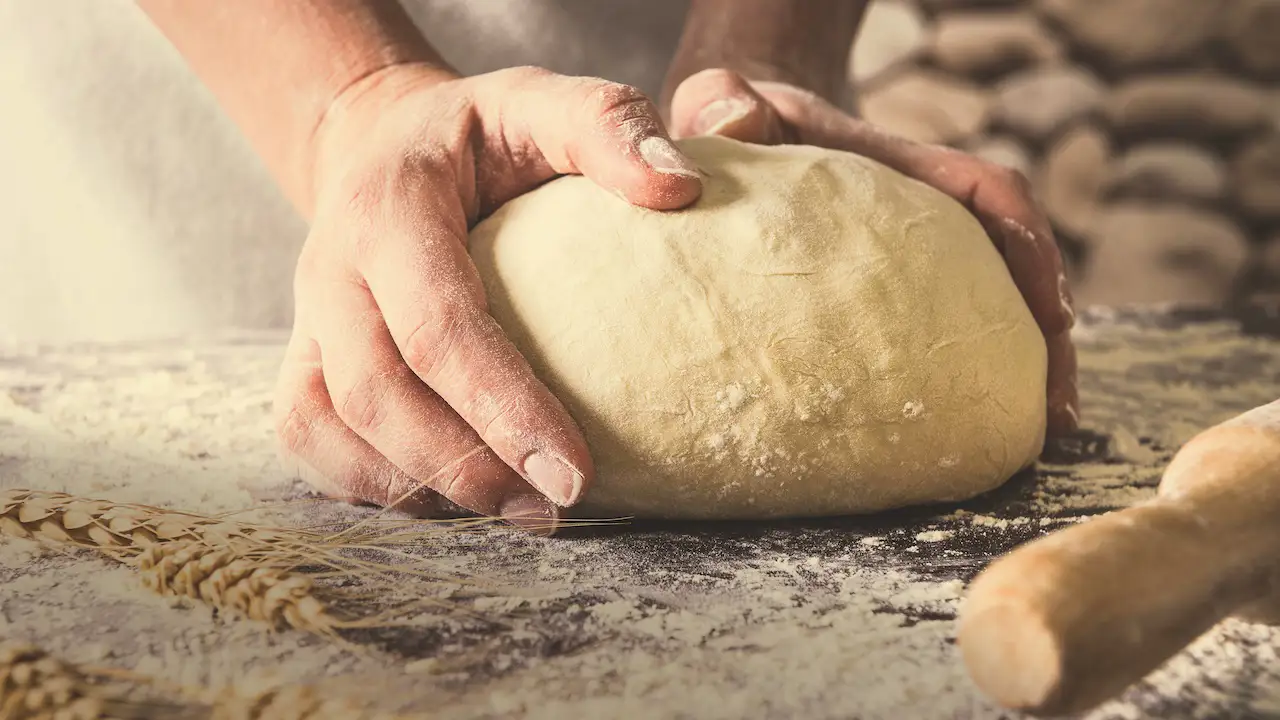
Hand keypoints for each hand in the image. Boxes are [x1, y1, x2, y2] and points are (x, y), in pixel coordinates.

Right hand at [273, 64, 701, 531]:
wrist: (384, 146)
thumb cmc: (479, 136)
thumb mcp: (538, 102)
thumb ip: (605, 125)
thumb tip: (681, 188)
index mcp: (387, 209)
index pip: (436, 324)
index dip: (501, 406)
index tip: (576, 471)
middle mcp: (329, 270)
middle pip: (375, 392)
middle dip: (464, 467)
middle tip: (554, 508)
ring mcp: (306, 321)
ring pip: (328, 429)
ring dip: (420, 488)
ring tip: (519, 515)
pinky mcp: (303, 358)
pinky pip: (311, 439)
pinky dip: (372, 485)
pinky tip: (453, 501)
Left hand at [669, 69, 1078, 437]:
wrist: (725, 135)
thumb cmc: (727, 120)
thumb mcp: (720, 100)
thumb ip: (723, 100)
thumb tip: (739, 123)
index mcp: (894, 166)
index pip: (985, 193)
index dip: (1028, 247)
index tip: (1053, 312)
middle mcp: (918, 210)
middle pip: (1010, 263)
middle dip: (1046, 333)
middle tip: (1056, 412)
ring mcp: (906, 254)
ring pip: (983, 306)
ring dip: (1018, 365)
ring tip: (1033, 440)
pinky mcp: (883, 292)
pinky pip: (936, 332)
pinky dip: (956, 380)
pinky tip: (954, 438)